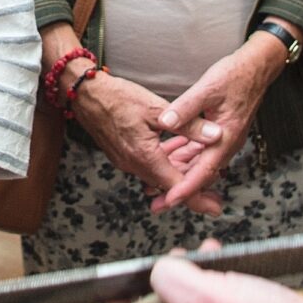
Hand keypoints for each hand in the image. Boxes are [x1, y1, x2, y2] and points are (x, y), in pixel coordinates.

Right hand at [76, 71, 224, 215]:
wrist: (86, 94)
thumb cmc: (118, 98)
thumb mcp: (157, 108)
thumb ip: (188, 125)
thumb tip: (216, 135)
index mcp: (145, 157)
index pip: (177, 187)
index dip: (198, 199)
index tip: (215, 208)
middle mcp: (134, 166)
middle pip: (169, 185)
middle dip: (193, 186)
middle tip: (216, 186)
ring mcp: (127, 162)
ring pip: (159, 175)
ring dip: (179, 171)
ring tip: (201, 161)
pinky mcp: (123, 155)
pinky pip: (149, 165)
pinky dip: (166, 161)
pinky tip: (178, 146)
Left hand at [97, 254, 302, 302]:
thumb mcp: (205, 293)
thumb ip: (168, 278)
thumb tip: (159, 273)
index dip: (115, 292)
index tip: (110, 274)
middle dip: (171, 278)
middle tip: (188, 254)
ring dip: (200, 282)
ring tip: (218, 258)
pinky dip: (220, 296)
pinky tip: (237, 277)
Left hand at [148, 32, 286, 211]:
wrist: (256, 67)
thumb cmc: (236, 75)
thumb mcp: (208, 88)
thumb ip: (186, 108)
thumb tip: (167, 122)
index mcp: (225, 138)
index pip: (203, 172)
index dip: (184, 188)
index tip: (169, 200)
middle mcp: (226, 144)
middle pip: (200, 175)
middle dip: (178, 189)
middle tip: (156, 200)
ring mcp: (224, 139)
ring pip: (200, 165)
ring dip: (180, 173)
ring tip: (157, 184)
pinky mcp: (220, 133)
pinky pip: (201, 152)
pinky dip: (186, 157)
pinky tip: (171, 157)